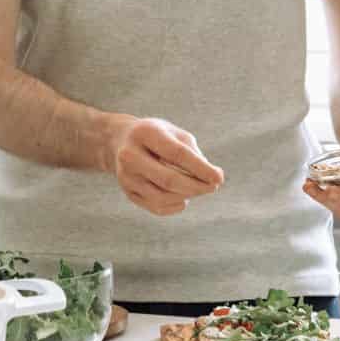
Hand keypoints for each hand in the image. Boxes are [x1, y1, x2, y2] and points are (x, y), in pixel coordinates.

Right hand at [101, 116, 224, 216]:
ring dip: (187, 196)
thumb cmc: (156, 137)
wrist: (119, 142)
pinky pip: (156, 207)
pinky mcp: (128, 192)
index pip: (177, 154)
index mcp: (144, 133)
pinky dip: (176, 205)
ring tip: (198, 188)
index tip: (220, 178)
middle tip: (214, 187)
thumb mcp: (174, 134)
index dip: (201, 168)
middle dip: (197, 186)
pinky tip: (183, 197)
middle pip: (169, 179)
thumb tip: (212, 178)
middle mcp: (130, 155)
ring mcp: (126, 176)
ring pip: (163, 197)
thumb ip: (193, 153)